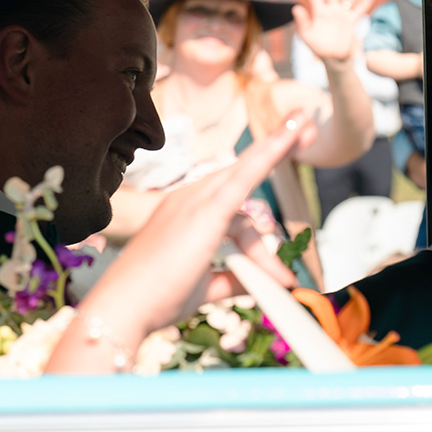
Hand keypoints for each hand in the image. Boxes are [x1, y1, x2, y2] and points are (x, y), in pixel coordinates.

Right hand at [71, 116, 304, 344]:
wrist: (125, 306)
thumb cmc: (154, 299)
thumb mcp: (205, 287)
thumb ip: (236, 279)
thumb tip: (267, 282)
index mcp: (183, 214)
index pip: (230, 197)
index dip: (257, 180)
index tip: (279, 156)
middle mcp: (187, 200)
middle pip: (241, 173)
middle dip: (275, 148)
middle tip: (306, 125)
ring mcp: (194, 202)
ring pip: (247, 173)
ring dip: (278, 151)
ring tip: (304, 132)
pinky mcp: (206, 211)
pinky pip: (246, 175)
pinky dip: (270, 153)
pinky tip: (292, 135)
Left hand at [293, 0, 375, 63]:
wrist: (333, 58)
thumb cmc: (318, 47)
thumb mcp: (307, 35)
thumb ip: (302, 22)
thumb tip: (296, 7)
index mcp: (318, 13)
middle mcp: (330, 10)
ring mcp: (342, 14)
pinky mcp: (351, 20)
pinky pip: (359, 9)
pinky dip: (365, 1)